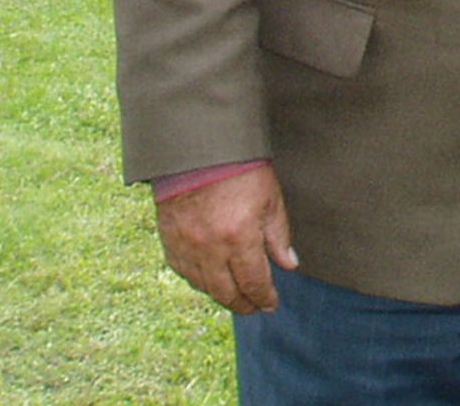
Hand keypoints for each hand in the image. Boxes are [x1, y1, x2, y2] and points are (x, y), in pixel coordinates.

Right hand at [154, 166, 297, 312]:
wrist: (199, 153)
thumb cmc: (241, 171)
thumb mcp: (271, 200)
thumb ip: (279, 237)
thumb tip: (290, 266)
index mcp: (239, 239)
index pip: (253, 282)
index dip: (264, 297)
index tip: (272, 304)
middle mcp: (210, 250)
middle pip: (227, 292)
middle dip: (244, 304)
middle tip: (256, 307)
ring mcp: (186, 248)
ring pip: (204, 287)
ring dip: (222, 296)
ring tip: (236, 297)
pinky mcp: (169, 242)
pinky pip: (184, 273)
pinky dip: (199, 281)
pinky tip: (211, 281)